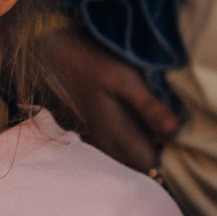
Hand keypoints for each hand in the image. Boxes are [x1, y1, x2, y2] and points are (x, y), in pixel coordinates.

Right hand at [44, 29, 178, 173]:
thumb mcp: (121, 76)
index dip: (163, 152)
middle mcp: (99, 143)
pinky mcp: (79, 129)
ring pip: (118, 157)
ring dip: (133, 146)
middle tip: (161, 127)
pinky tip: (122, 119)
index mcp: (113, 133)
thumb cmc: (86, 60)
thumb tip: (175, 130)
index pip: (147, 163)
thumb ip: (147, 106)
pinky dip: (118, 139)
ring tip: (144, 123)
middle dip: (149, 152)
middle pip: (132, 164)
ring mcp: (87, 138)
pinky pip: (104, 146)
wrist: (41, 51)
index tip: (173, 133)